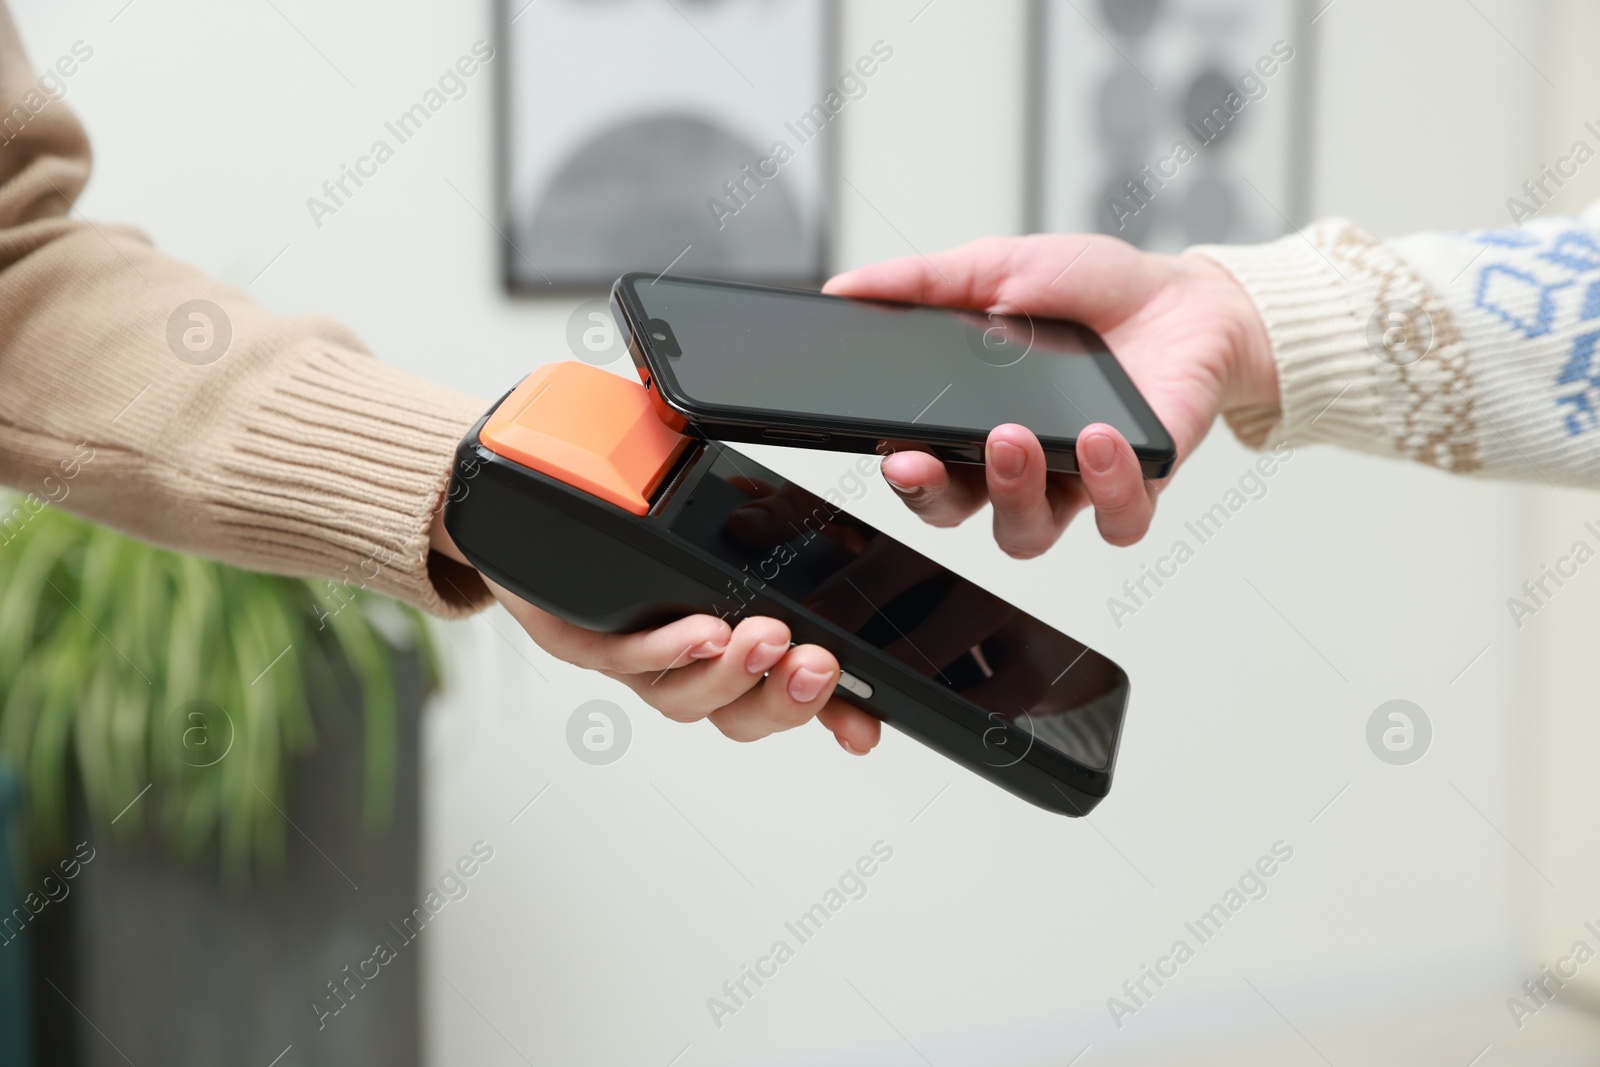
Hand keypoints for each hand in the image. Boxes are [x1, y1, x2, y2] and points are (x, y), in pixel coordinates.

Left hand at [428, 508, 880, 753]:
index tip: (864, 728)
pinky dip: (667, 649)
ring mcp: (632, 658)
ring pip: (686, 698)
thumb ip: (757, 522)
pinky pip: (624, 658)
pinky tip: (698, 631)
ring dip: (731, 674)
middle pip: (740, 714)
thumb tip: (806, 519)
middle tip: (814, 665)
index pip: (784, 691)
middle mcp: (680, 665)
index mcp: (722, 644)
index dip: (828, 717)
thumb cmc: (618, 519)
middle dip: (786, 697)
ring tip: (761, 641)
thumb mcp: (711, 512)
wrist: (519, 508)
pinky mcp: (579, 637)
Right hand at [823, 234, 1277, 555]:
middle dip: (937, 496)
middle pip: (959, 515)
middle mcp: (1018, 466)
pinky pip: (1118, 521)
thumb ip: (923, 283)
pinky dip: (1107, 487)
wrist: (1187, 296)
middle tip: (930, 458)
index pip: (922, 470)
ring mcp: (1076, 483)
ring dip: (1013, 493)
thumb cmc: (1093, 291)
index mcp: (971, 423)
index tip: (893, 453)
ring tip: (1015, 436)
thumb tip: (844, 287)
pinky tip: (1099, 439)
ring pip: (1027, 533)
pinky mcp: (1138, 485)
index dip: (903, 476)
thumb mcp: (999, 268)